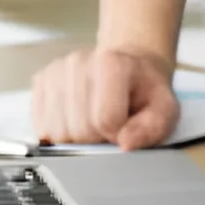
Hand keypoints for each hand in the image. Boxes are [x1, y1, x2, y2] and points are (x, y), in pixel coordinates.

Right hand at [30, 46, 177, 150]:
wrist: (130, 69)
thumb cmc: (146, 93)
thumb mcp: (164, 110)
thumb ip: (152, 128)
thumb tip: (126, 144)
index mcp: (113, 63)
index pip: (105, 120)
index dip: (117, 134)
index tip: (126, 127)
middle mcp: (79, 61)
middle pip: (78, 129)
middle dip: (96, 138)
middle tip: (111, 125)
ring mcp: (56, 70)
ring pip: (55, 131)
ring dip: (76, 137)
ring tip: (94, 120)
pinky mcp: (41, 81)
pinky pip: (41, 126)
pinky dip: (58, 132)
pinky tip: (76, 118)